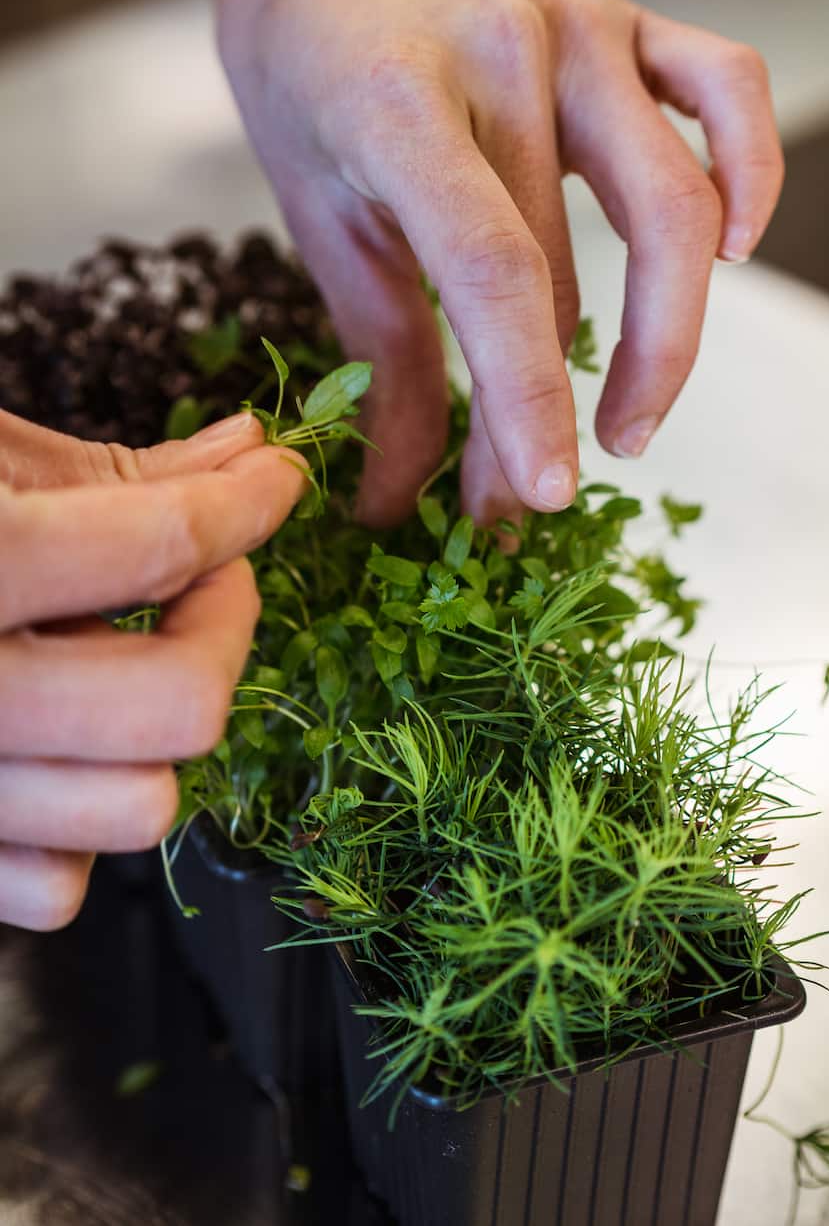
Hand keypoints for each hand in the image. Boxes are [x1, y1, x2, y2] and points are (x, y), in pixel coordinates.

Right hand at [0, 411, 304, 928]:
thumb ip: (110, 470)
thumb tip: (249, 448)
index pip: (160, 543)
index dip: (248, 502)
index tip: (273, 481)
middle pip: (180, 705)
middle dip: (220, 623)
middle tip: (198, 571)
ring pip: (139, 808)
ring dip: (157, 726)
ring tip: (113, 653)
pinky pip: (56, 887)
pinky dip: (82, 819)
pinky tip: (49, 740)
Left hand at [185, 0, 782, 525]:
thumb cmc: (304, 56)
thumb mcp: (316, 210)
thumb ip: (377, 354)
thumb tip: (401, 492)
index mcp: (402, 103)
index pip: (493, 276)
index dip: (526, 401)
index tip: (537, 495)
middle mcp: (508, 56)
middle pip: (572, 267)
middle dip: (555, 403)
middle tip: (535, 484)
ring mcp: (582, 29)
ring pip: (675, 201)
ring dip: (664, 337)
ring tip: (629, 420)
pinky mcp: (629, 18)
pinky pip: (728, 88)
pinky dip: (751, 174)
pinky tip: (731, 254)